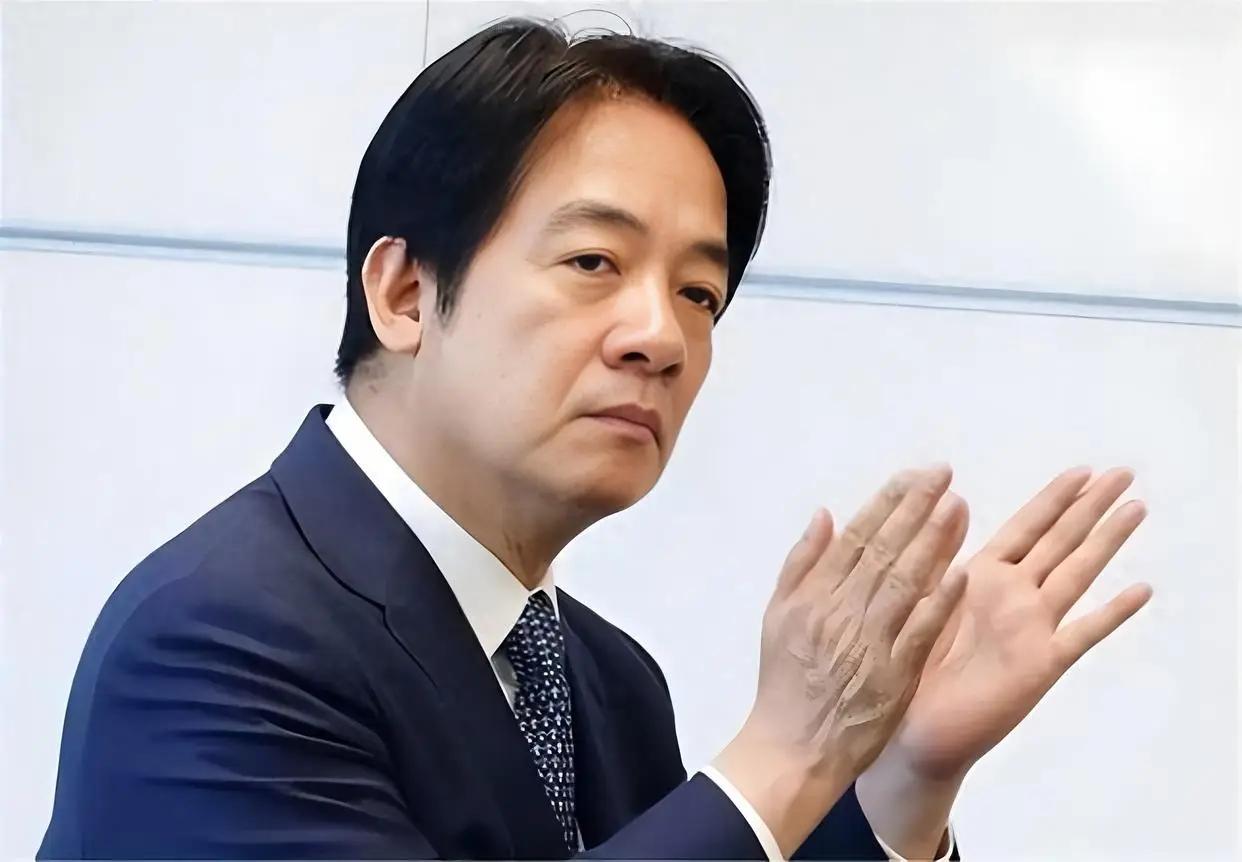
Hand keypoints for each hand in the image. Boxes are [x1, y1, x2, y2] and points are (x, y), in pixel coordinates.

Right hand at [715, 465, 969, 855]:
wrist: (793, 745)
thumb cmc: (785, 679)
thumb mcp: (777, 615)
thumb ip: (801, 563)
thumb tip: (825, 515)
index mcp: (814, 594)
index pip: (857, 537)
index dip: (887, 503)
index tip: (913, 475)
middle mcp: (842, 611)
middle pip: (884, 550)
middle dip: (915, 508)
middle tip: (943, 474)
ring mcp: (870, 642)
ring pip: (905, 582)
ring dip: (933, 542)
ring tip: (956, 506)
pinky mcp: (894, 675)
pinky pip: (920, 632)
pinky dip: (940, 603)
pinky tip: (962, 573)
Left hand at [877, 466, 1152, 781]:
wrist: (913, 726)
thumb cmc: (909, 663)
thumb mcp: (918, 595)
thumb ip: (938, 550)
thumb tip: (951, 494)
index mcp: (981, 576)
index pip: (1025, 528)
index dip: (1053, 498)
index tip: (1081, 469)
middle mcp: (1014, 597)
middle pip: (1059, 542)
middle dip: (1090, 506)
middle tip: (1124, 472)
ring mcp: (1032, 628)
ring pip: (1076, 574)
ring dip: (1106, 541)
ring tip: (1136, 508)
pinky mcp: (1041, 664)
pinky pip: (1082, 633)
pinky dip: (1110, 612)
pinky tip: (1139, 589)